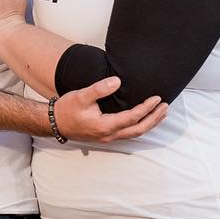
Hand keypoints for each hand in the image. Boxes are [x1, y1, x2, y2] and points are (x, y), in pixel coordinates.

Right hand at [53, 76, 167, 142]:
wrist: (54, 122)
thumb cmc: (67, 109)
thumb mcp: (82, 96)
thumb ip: (100, 88)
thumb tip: (117, 81)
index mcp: (105, 126)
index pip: (133, 118)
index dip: (146, 108)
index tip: (157, 98)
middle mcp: (109, 135)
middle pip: (138, 130)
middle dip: (154, 119)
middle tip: (165, 107)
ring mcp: (107, 137)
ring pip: (134, 134)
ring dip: (149, 124)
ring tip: (161, 113)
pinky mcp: (105, 135)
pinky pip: (128, 133)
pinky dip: (139, 126)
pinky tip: (144, 119)